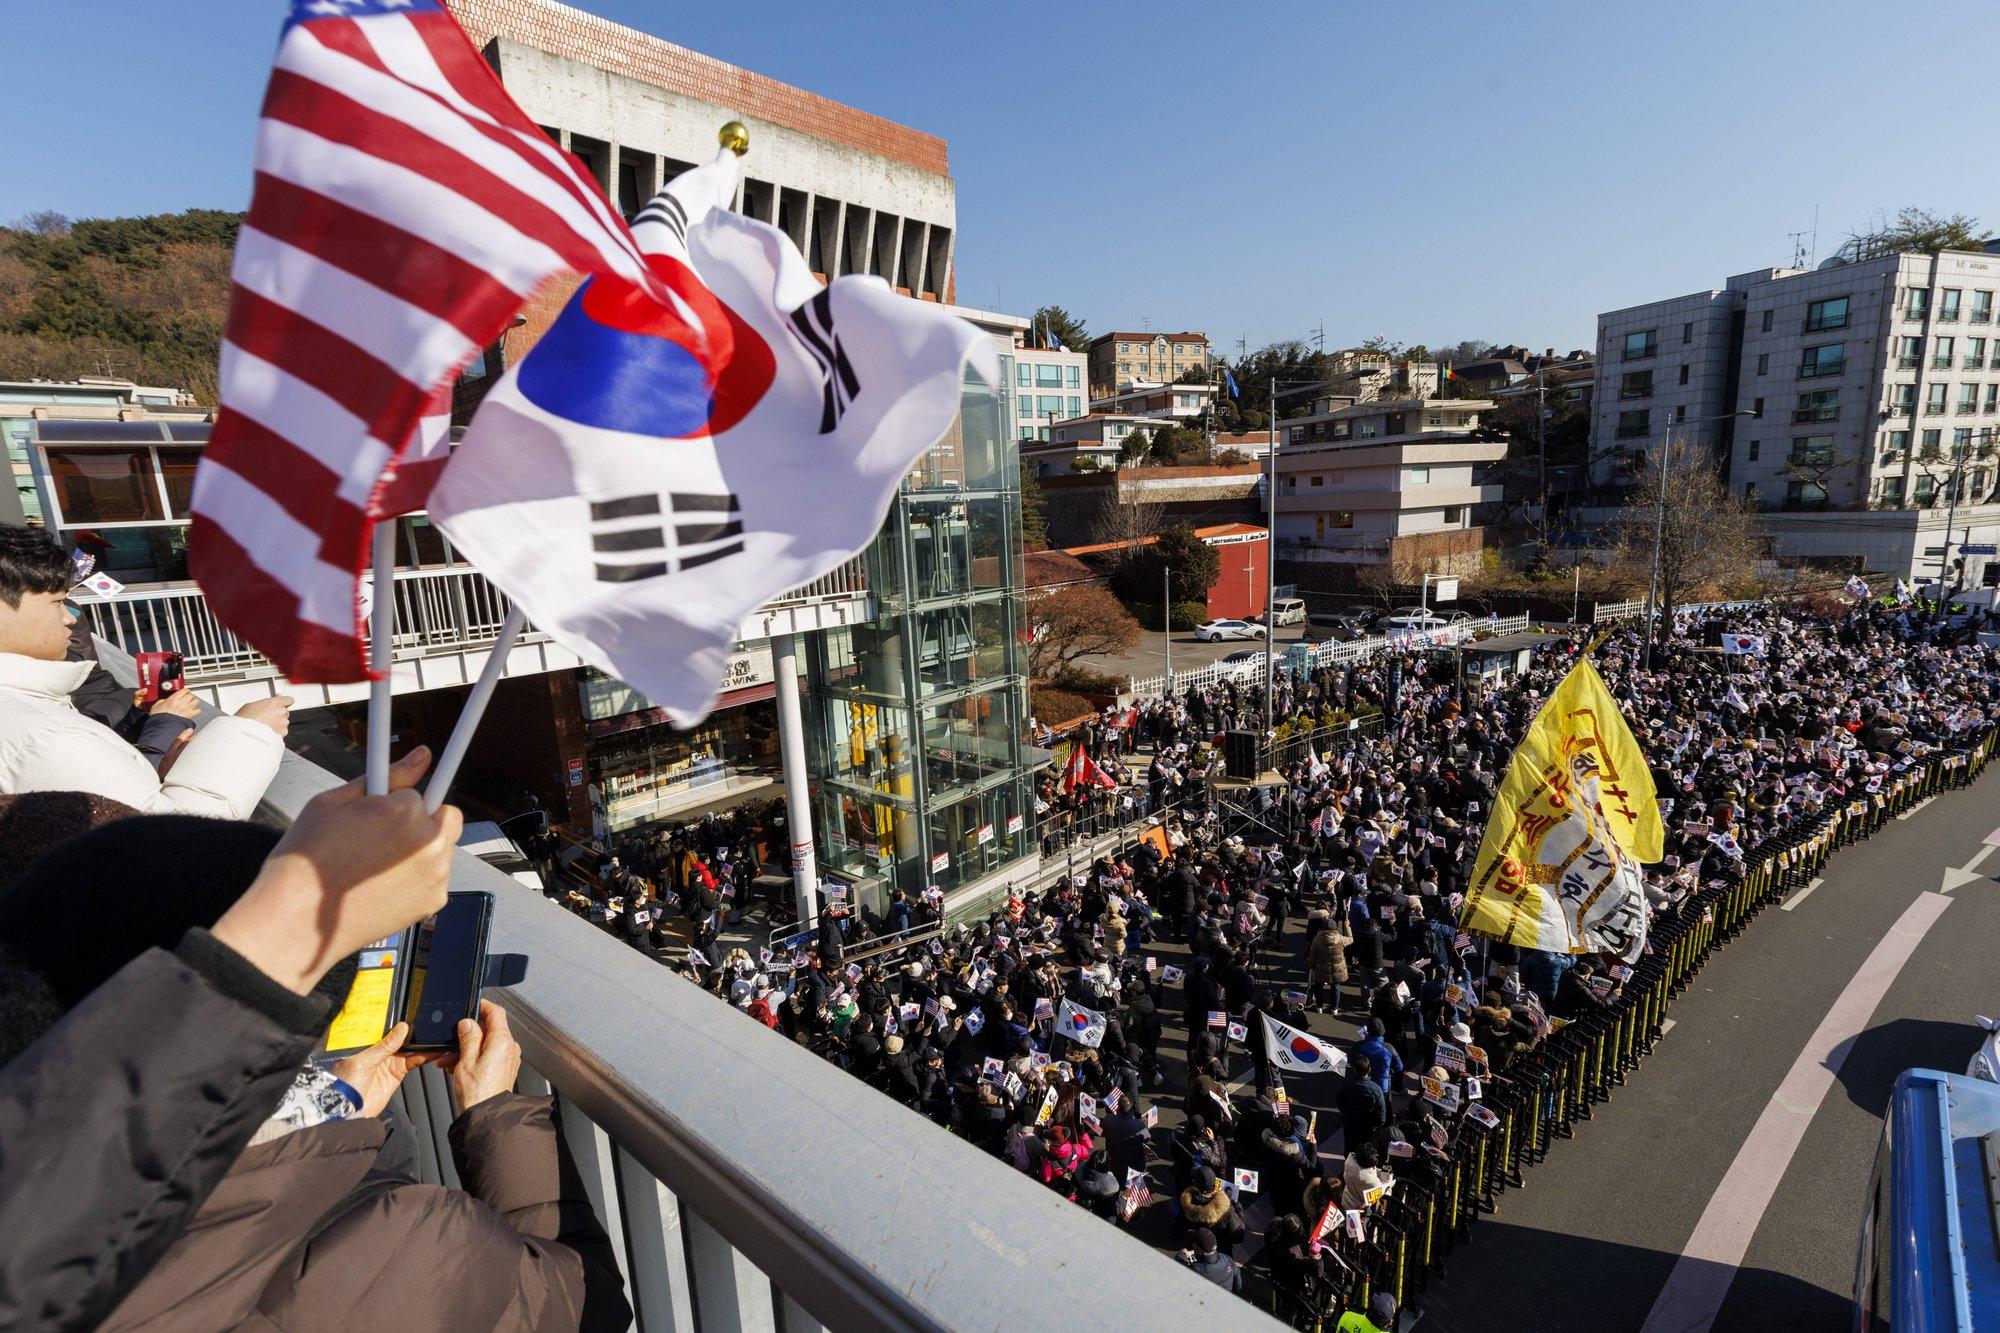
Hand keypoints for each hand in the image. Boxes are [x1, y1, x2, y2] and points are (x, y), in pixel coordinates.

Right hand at [148, 689, 200, 719]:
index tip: (184, 692)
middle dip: (189, 696)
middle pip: (191, 695)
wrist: (162, 727)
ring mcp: (186, 709)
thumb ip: (161, 701)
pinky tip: (192, 711)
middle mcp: (181, 703)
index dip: (184, 691)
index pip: (184, 690)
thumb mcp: (156, 706)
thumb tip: (164, 701)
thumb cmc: (159, 718)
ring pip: (196, 701)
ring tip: (190, 703)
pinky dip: (196, 710)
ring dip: (194, 702)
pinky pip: (198, 710)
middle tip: (186, 698)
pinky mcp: (190, 716)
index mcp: (173, 699)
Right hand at [210, 746, 460, 993]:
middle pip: (445, 818)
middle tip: (382, 834)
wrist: (294, 922)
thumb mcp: (332, 803)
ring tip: (373, 864)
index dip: (398, 800)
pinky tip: (380, 885)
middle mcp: (429, 844)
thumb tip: (422, 756)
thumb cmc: (305, 863)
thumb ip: (386, 775)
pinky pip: (435, 879)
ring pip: (441, 849)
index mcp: (405, 811)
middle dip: (421, 820)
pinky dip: (417, 878)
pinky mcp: (432, 903)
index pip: (420, 790)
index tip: (397, 804)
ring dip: (419, 850)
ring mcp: (435, 876)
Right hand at [235, 694, 294, 736]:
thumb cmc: (245, 720)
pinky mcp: (284, 732)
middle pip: (285, 712)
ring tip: (266, 726)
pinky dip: (278, 732)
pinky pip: (283, 731)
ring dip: (278, 723)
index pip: (289, 699)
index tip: (282, 703)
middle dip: (278, 714)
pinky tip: (268, 732)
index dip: (285, 702)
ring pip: (284, 722)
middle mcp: (281, 712)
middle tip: (267, 717)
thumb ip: (266, 702)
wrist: (246, 734)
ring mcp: (283, 722)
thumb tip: (272, 700)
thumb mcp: (251, 705)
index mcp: (274, 703)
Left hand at [332, 1021, 437, 1116]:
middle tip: (428, 1025)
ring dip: (422, 1043)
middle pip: (399, 1036)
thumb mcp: (362, 1061)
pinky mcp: (397, 1073)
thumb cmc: (344, 1085)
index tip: (412, 1013)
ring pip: (409, 1048)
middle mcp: (377, 1050)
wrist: (348, 1111)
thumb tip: (401, 1028)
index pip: (384, 1027)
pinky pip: (413, 1061)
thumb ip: (383, 1046)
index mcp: (365, 1043)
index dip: (397, 1021)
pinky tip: (432, 1051)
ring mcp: (388, 1061)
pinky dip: (424, 1056)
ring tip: (434, 1038)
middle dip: (413, 1031)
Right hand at [446, 999, 519, 1110]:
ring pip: (486, 1045)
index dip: (483, 1006)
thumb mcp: (466, 1060)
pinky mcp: (504, 1070)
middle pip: (489, 1030)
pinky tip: (457, 1068)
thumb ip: (468, 1037)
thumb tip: (468, 1023)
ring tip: (449, 1060)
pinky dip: (473, 1058)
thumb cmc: (478, 1093)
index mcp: (502, 1041)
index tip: (472, 1006)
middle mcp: (510, 1048)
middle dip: (467, 1034)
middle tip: (451, 1042)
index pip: (497, 1012)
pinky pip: (489, 1057)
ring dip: (466, 1049)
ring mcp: (508, 1060)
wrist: (486, 1117)